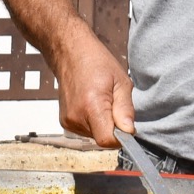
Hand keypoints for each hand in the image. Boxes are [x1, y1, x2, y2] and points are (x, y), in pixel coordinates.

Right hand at [54, 29, 134, 148]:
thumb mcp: (121, 81)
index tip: (125, 125)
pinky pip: (86, 131)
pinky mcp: (64, 122)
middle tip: (112, 103)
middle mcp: (76, 117)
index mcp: (91, 105)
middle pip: (102, 138)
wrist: (69, 53)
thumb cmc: (96, 62)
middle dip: (112, 127)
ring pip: (94, 135)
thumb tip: (129, 132)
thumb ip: (125, 109)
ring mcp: (68, 120)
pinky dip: (92, 122)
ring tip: (100, 100)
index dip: (120, 137)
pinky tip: (90, 103)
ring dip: (102, 124)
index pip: (107, 140)